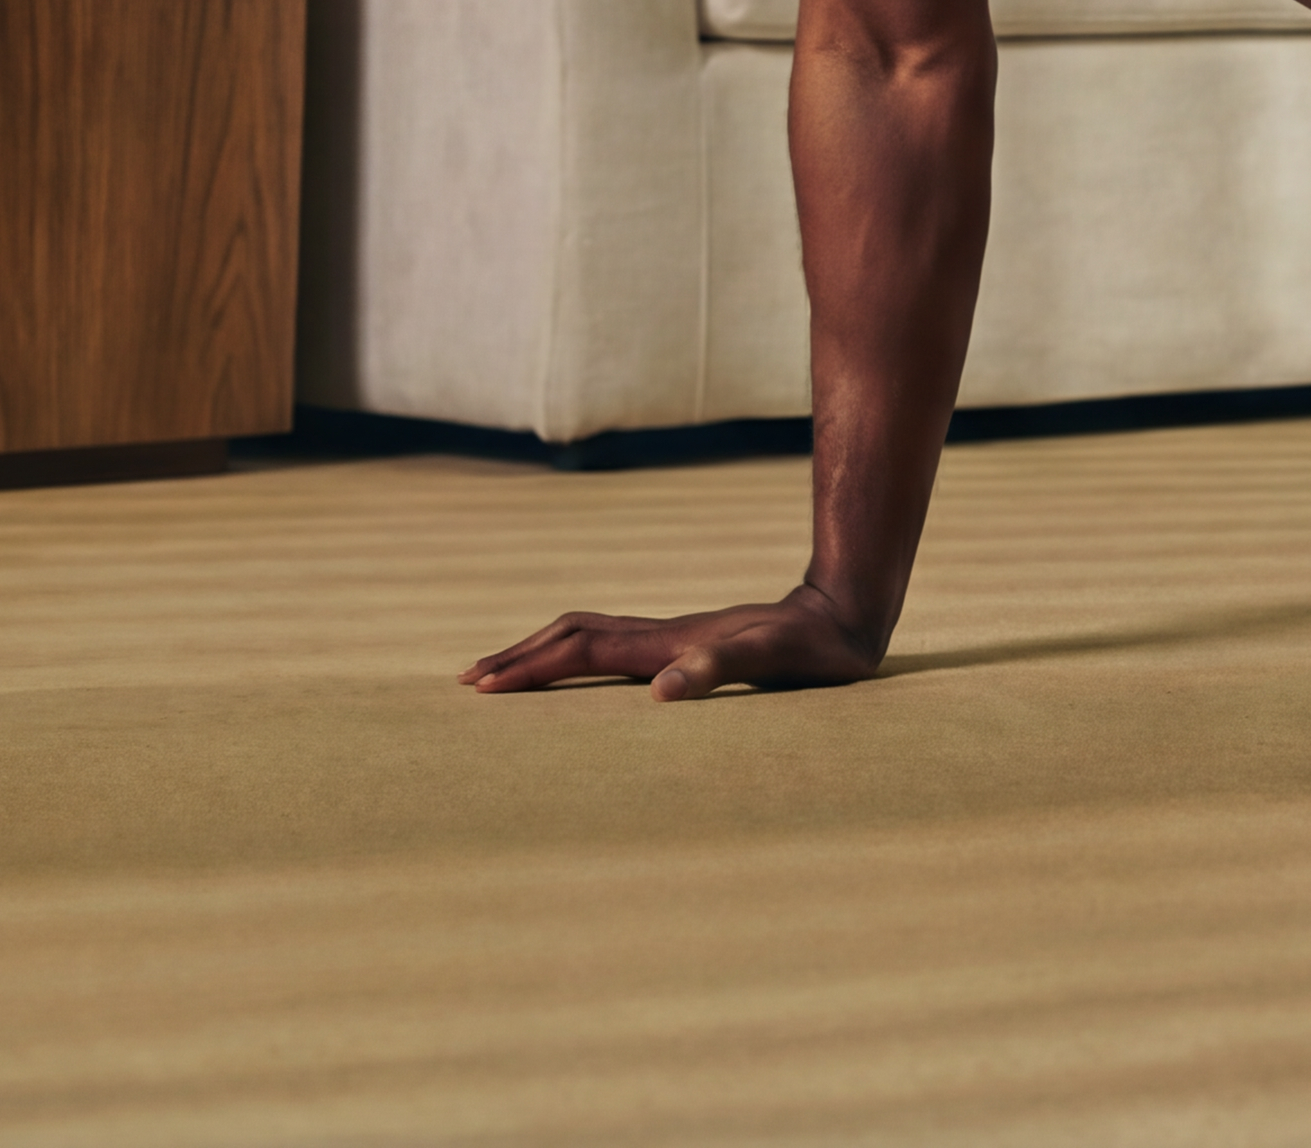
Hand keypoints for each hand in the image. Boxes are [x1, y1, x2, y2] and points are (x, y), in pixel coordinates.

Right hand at [461, 585, 885, 699]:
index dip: (530, 667)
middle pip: (571, 634)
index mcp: (665, 643)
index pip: (579, 650)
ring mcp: (671, 638)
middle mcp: (660, 636)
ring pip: (588, 636)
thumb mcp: (767, 662)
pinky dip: (576, 657)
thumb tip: (658, 693)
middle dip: (518, 655)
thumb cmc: (809, 648)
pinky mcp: (686, 646)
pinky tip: (577, 673)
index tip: (482, 688)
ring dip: (542, 650)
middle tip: (467, 680)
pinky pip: (612, 648)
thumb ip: (714, 670)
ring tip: (504, 671)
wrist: (843, 618)